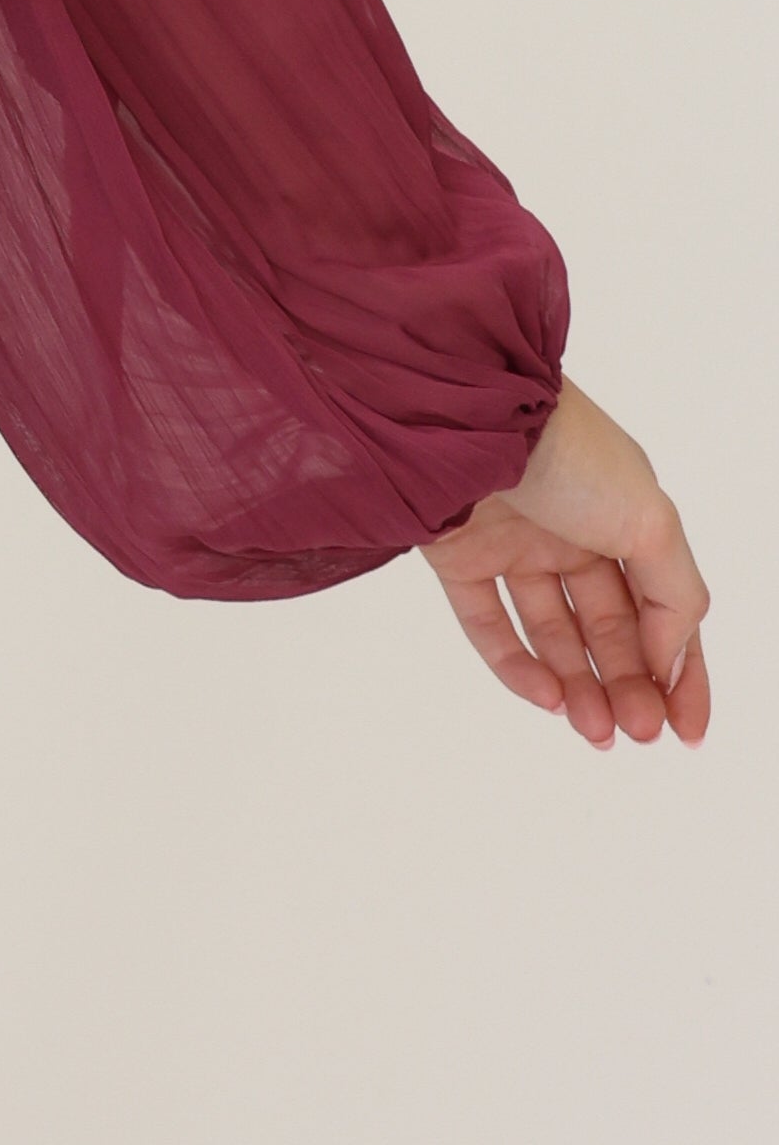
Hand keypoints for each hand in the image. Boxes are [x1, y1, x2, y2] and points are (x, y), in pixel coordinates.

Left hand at [418, 377, 710, 747]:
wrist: (470, 411)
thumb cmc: (571, 452)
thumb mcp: (652, 523)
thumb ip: (675, 599)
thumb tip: (671, 664)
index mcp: (624, 517)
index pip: (662, 607)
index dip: (680, 670)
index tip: (687, 732)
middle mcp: (570, 531)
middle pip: (607, 628)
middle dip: (628, 685)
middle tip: (639, 733)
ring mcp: (512, 543)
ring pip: (551, 634)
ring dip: (579, 687)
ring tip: (599, 731)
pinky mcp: (456, 556)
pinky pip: (488, 624)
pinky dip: (517, 666)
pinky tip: (549, 697)